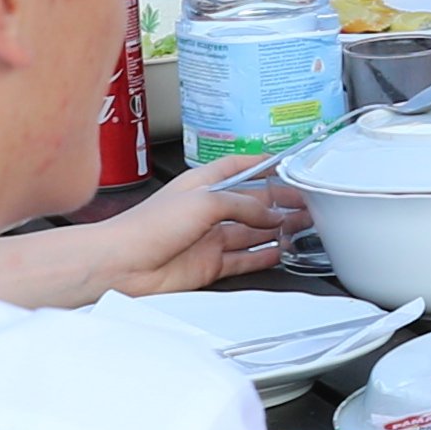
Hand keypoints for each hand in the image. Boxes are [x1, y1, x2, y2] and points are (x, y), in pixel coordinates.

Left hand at [0, 154, 308, 305]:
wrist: (120, 265)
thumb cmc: (147, 227)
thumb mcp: (204, 202)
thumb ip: (243, 205)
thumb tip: (270, 213)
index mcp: (203, 184)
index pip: (241, 167)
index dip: (266, 164)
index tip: (292, 164)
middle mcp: (207, 209)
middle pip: (253, 202)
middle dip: (281, 201)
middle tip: (310, 202)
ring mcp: (208, 238)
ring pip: (252, 231)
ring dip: (278, 229)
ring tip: (305, 226)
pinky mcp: (208, 265)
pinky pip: (244, 258)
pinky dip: (263, 255)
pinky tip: (280, 251)